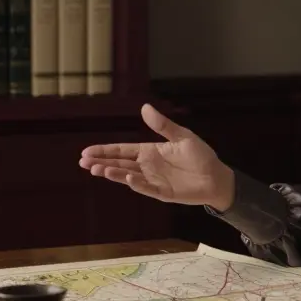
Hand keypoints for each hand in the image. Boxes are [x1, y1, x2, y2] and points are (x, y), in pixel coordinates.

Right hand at [78, 104, 236, 210]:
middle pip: (119, 163)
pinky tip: (128, 178)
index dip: (105, 151)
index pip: (122, 150)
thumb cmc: (200, 155)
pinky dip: (137, 184)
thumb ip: (162, 125)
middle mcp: (148, 166)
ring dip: (114, 173)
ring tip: (97, 170)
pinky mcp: (163, 193)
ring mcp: (154, 180)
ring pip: (128, 176)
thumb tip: (144, 107)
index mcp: (150, 151)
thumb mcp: (181, 136)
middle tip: (83, 162)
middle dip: (101, 162)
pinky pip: (147, 188)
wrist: (216, 176)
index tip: (87, 151)